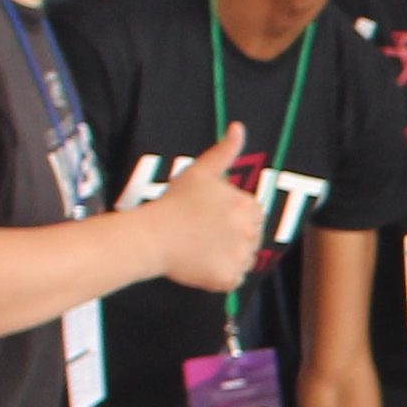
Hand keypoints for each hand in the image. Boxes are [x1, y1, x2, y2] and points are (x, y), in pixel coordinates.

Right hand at [144, 125, 264, 292]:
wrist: (152, 236)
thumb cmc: (175, 201)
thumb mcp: (201, 171)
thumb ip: (224, 151)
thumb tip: (239, 127)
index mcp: (248, 207)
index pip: (254, 213)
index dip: (233, 215)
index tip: (212, 216)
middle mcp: (250, 233)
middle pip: (252, 237)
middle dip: (234, 235)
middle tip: (204, 232)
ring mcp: (240, 258)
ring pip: (245, 259)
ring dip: (229, 255)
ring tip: (201, 246)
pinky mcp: (229, 279)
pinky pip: (233, 279)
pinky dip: (221, 275)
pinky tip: (201, 263)